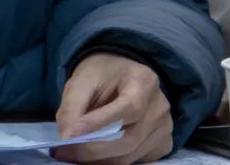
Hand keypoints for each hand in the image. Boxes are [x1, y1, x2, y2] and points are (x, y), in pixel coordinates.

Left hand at [53, 52, 173, 164]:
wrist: (121, 74)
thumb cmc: (102, 74)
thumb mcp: (83, 79)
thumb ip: (73, 105)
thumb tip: (66, 137)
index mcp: (144, 81)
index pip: (126, 109)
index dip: (97, 125)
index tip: (69, 136)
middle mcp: (160, 107)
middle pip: (128, 139)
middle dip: (92, 150)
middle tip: (65, 152)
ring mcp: (165, 128)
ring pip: (130, 156)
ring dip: (100, 159)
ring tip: (74, 154)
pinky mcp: (162, 144)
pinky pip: (137, 160)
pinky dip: (112, 160)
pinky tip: (95, 154)